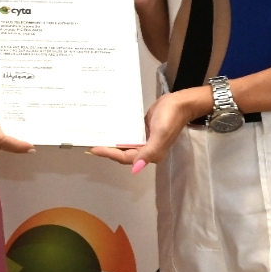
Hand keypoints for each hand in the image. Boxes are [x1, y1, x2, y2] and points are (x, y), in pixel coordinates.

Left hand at [89, 87, 207, 168]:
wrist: (181, 102)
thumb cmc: (171, 118)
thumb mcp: (160, 134)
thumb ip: (149, 151)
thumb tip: (135, 169)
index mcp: (150, 154)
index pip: (125, 157)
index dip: (109, 154)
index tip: (93, 149)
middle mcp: (146, 149)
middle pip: (123, 153)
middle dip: (108, 150)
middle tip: (90, 143)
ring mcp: (144, 139)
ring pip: (125, 144)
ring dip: (112, 142)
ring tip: (96, 136)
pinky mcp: (143, 129)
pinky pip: (128, 134)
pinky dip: (119, 133)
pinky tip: (109, 128)